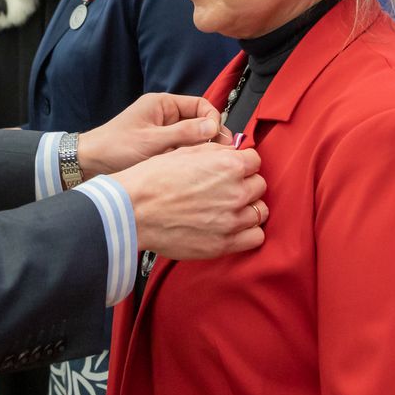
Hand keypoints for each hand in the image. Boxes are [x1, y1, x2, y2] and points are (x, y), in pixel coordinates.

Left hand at [77, 93, 227, 177]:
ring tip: (204, 163)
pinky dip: (187, 158)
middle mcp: (166, 116)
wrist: (90, 163)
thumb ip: (183, 134)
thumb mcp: (151, 141)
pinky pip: (182, 150)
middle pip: (199, 122)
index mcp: (163, 104)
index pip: (201, 105)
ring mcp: (164, 132)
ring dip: (198, 150)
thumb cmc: (114, 147)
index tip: (217, 137)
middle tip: (219, 155)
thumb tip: (212, 127)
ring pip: (193, 139)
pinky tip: (190, 169)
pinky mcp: (161, 148)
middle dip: (209, 137)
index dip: (212, 120)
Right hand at [110, 145, 265, 259]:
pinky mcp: (224, 243)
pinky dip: (248, 232)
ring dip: (248, 208)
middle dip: (245, 184)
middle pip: (259, 185)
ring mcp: (232, 220)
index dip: (242, 163)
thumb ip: (216, 152)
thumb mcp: (185, 152)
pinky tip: (232, 226)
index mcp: (229, 166)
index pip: (255, 160)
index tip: (233, 168)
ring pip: (260, 211)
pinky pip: (255, 237)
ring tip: (229, 208)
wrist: (135, 210)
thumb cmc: (153, 180)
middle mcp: (236, 192)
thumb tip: (231, 152)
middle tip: (227, 188)